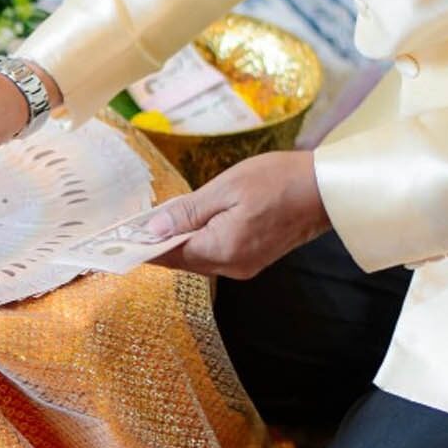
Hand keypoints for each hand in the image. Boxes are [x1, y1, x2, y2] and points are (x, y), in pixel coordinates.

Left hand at [147, 151, 331, 278]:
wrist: (327, 189)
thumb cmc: (278, 181)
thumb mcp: (225, 189)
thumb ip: (186, 212)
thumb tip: (152, 229)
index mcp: (221, 250)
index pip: (169, 255)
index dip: (142, 246)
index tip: (120, 239)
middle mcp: (231, 266)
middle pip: (181, 259)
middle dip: (158, 243)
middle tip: (136, 225)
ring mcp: (244, 265)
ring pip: (197, 258)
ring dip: (178, 241)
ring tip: (160, 221)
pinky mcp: (253, 258)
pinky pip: (215, 253)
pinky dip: (199, 240)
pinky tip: (191, 224)